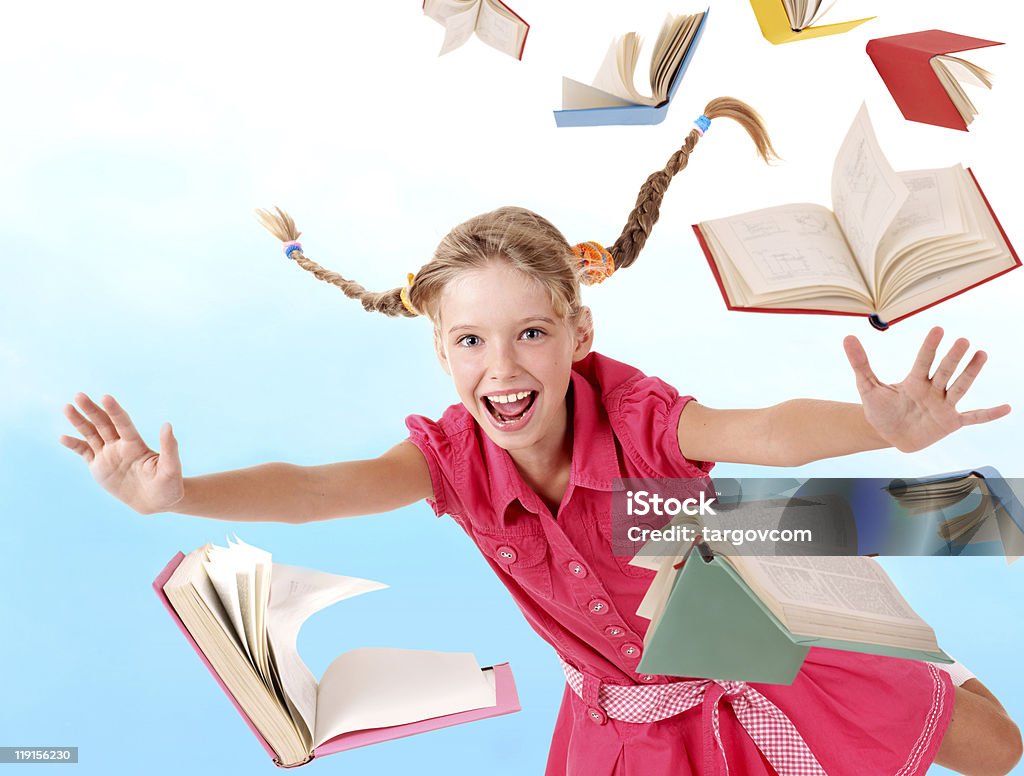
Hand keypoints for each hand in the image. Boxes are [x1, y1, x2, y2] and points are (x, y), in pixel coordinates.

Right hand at [60, 393, 183, 513]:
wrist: (156, 503)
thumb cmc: (169, 486)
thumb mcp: (171, 468)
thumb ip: (169, 447)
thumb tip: (167, 424)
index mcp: (136, 444)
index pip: (123, 423)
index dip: (114, 411)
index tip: (106, 397)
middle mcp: (120, 445)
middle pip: (103, 424)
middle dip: (92, 410)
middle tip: (79, 395)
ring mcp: (108, 455)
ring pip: (91, 434)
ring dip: (79, 421)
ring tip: (67, 407)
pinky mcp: (99, 467)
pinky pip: (84, 453)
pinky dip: (74, 445)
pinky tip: (63, 437)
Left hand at [844, 327, 1010, 452]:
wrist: (885, 434)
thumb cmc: (879, 409)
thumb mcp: (867, 386)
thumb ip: (860, 362)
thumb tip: (847, 337)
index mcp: (913, 380)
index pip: (923, 360)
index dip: (929, 347)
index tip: (938, 330)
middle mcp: (932, 390)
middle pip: (944, 371)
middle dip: (952, 358)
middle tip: (962, 341)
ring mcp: (943, 405)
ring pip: (959, 387)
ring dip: (970, 373)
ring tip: (981, 354)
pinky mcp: (950, 422)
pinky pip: (973, 417)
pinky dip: (988, 415)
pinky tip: (1006, 408)